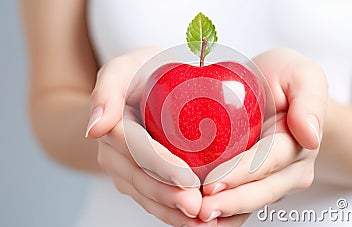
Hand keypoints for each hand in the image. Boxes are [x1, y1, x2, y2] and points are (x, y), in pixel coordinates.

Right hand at [86, 48, 214, 226]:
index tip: (187, 179)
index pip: (136, 148)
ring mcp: (126, 170)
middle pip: (141, 179)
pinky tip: (194, 222)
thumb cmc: (139, 74)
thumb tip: (94, 128)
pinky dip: (172, 213)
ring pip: (147, 196)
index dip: (160, 165)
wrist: (139, 88)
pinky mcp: (139, 179)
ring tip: (200, 221)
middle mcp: (115, 154)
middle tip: (197, 206)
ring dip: (172, 211)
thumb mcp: (122, 69)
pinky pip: (153, 200)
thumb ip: (106, 90)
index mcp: (113, 126)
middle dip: (169, 196)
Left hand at [198, 48, 327, 221]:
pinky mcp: (255, 184)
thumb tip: (310, 135)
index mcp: (297, 143)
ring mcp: (272, 180)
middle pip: (259, 192)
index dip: (241, 174)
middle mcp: (288, 170)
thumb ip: (309, 100)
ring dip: (223, 215)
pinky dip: (222, 215)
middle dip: (229, 204)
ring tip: (193, 218)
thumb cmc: (286, 81)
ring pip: (249, 204)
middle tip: (198, 210)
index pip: (268, 162)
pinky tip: (196, 219)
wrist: (279, 94)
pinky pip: (240, 206)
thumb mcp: (302, 75)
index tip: (213, 184)